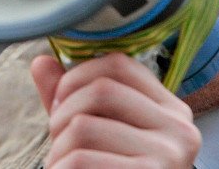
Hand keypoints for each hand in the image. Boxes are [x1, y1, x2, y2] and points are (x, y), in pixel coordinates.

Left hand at [31, 53, 200, 168]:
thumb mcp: (99, 135)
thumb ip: (71, 99)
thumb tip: (40, 61)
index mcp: (171, 111)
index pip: (120, 64)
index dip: (77, 75)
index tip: (61, 101)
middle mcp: (178, 130)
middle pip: (99, 90)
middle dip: (62, 113)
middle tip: (57, 140)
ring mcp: (168, 157)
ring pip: (84, 126)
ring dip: (58, 150)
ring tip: (64, 166)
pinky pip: (80, 161)